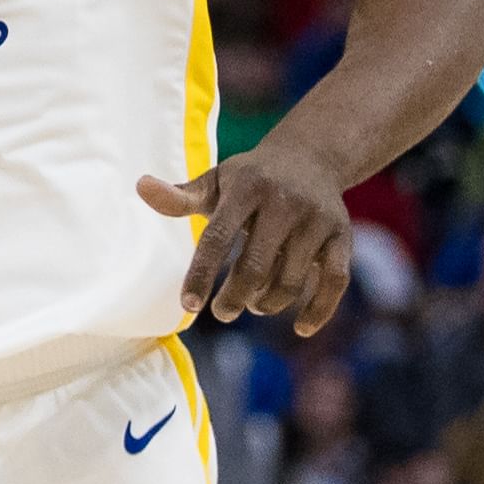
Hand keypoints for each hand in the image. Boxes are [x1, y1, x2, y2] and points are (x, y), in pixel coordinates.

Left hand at [138, 145, 353, 333]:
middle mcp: (284, 203)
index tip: (187, 305)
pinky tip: (301, 328)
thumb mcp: (216, 181)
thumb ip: (181, 196)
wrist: (312, 156)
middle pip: (256, 265)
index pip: (218, 237)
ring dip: (268, 303)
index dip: (201, 274)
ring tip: (252, 304)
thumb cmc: (251, 178)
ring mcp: (317, 221)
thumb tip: (140, 187)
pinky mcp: (342, 236)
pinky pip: (335, 282)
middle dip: (234, 297)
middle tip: (222, 313)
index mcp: (246, 188)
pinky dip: (319, 310)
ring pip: (291, 280)